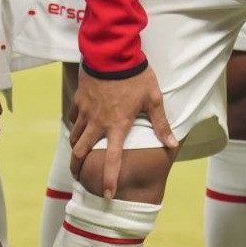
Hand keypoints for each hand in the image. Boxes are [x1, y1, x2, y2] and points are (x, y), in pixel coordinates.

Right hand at [67, 67, 172, 198]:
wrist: (112, 52)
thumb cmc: (135, 75)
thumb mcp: (153, 99)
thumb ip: (161, 123)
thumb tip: (172, 144)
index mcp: (118, 125)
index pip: (113, 159)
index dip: (110, 178)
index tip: (107, 194)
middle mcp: (98, 122)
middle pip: (82, 151)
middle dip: (78, 167)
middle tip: (78, 176)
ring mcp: (86, 111)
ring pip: (74, 135)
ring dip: (75, 147)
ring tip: (77, 154)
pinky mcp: (79, 98)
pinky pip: (73, 117)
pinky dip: (75, 125)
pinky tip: (78, 125)